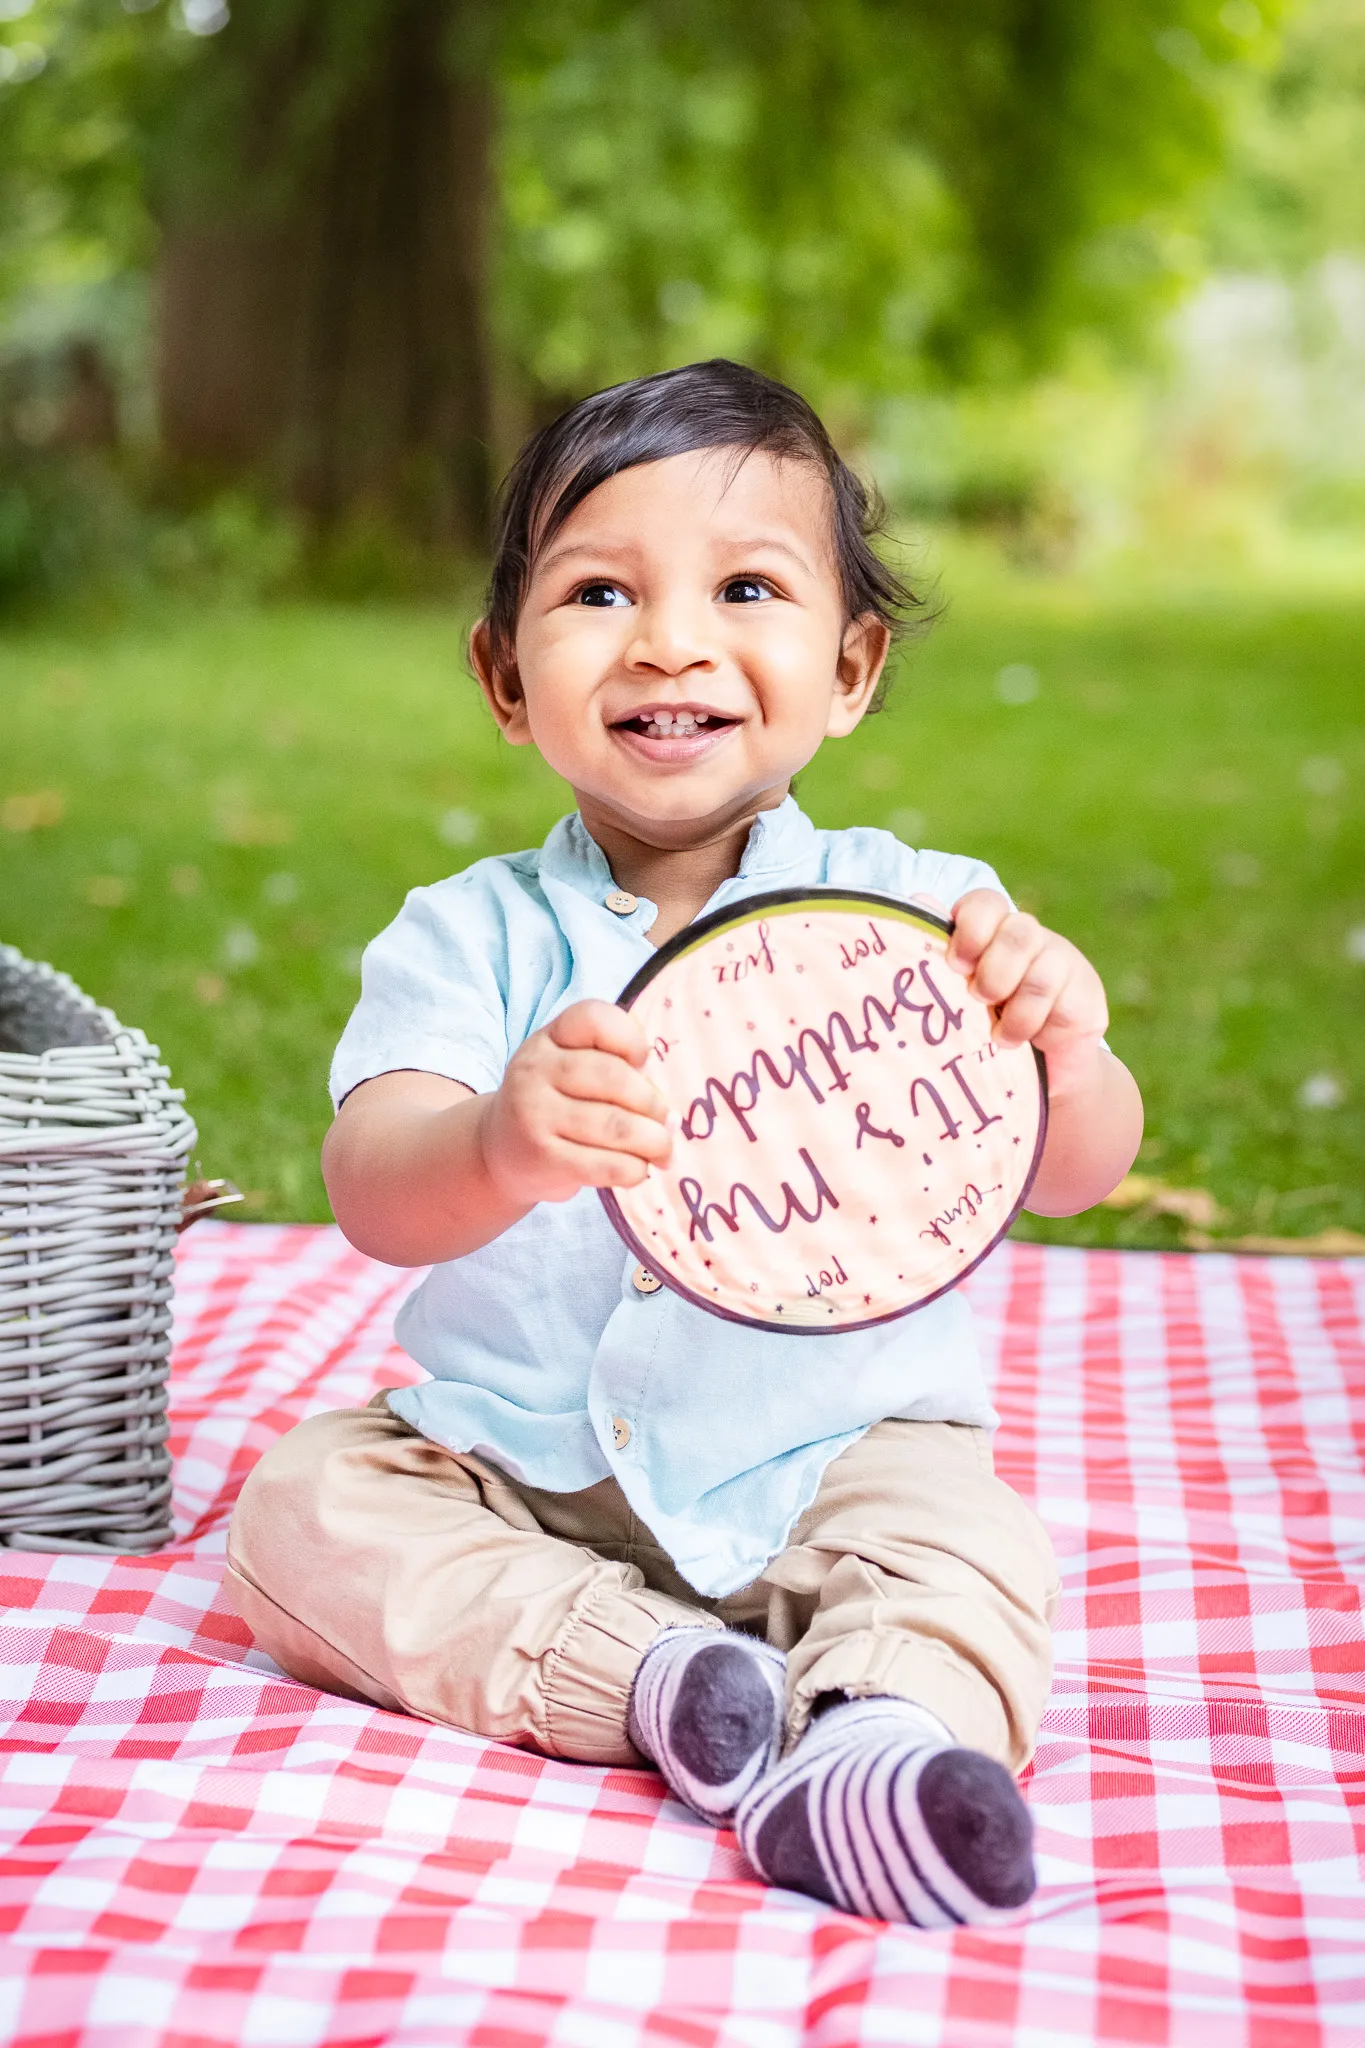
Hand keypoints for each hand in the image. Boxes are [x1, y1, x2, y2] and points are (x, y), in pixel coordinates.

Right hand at [479, 999, 671, 1205]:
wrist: (501, 1150)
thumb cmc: (555, 1102)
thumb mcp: (571, 1065)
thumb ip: (614, 1065)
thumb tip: (667, 1110)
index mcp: (550, 1038)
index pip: (594, 1018)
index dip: (630, 1038)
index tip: (642, 1062)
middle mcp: (535, 1070)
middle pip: (614, 1077)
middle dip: (653, 1103)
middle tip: (668, 1122)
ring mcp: (535, 1115)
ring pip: (616, 1126)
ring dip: (654, 1142)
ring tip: (664, 1150)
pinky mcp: (544, 1159)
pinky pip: (606, 1166)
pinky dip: (635, 1169)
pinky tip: (641, 1169)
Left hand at [947, 890, 1108, 1097]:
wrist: (1035, 1074)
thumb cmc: (980, 1029)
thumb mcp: (952, 995)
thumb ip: (933, 952)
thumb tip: (919, 899)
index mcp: (992, 931)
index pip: (987, 903)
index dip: (972, 927)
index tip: (956, 964)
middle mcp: (1028, 938)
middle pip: (1020, 929)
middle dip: (994, 969)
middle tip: (979, 999)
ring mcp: (1061, 960)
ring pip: (1043, 965)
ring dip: (1014, 1006)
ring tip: (996, 1034)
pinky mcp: (1085, 990)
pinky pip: (1061, 998)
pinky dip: (1033, 1024)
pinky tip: (1020, 1041)